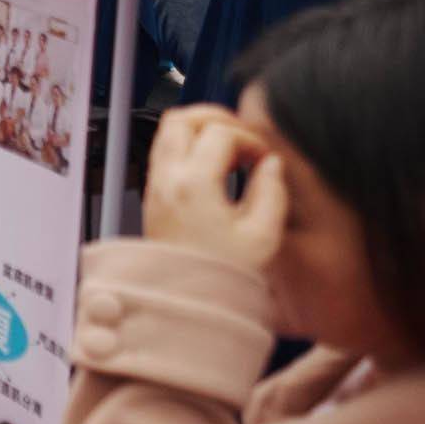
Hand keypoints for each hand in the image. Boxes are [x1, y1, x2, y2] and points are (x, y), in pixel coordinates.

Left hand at [141, 104, 285, 272]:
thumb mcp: (262, 236)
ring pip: (167, 131)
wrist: (186, 305)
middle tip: (244, 137)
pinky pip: (164, 152)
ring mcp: (154, 187)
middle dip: (218, 118)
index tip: (265, 158)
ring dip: (199, 129)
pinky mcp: (151, 197)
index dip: (250, 139)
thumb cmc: (222, 278)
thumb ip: (272, 192)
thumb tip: (272, 164)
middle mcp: (166, 180)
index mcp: (193, 185)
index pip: (220, 133)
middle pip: (182, 118)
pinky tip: (214, 165)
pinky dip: (188, 146)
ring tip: (230, 147)